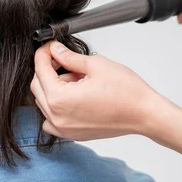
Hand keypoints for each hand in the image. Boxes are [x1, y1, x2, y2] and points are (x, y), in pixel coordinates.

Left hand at [31, 41, 181, 151]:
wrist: (145, 115)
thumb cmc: (127, 92)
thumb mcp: (95, 65)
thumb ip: (69, 57)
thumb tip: (55, 50)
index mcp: (60, 99)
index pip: (40, 70)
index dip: (44, 53)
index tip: (50, 46)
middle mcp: (57, 117)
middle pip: (37, 87)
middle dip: (47, 69)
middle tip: (63, 58)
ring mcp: (63, 129)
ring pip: (43, 101)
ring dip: (53, 87)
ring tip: (77, 78)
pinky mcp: (72, 134)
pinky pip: (51, 118)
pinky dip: (57, 105)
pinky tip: (75, 95)